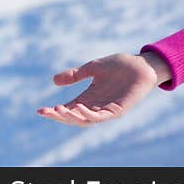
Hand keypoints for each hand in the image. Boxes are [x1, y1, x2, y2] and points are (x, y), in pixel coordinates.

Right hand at [36, 52, 169, 126]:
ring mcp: (108, 108)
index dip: (54, 112)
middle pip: (75, 117)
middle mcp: (97, 105)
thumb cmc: (120, 65)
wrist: (143, 64)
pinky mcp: (119, 109)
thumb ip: (76, 74)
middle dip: (60, 116)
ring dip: (72, 117)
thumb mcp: (94, 67)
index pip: (68, 109)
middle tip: (48, 111)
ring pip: (86, 119)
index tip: (40, 110)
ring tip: (60, 110)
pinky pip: (102, 116)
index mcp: (89, 97)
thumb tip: (54, 80)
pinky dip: (90, 114)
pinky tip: (80, 107)